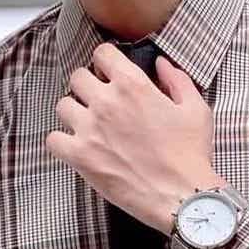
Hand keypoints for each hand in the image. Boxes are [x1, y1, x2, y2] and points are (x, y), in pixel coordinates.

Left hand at [45, 42, 222, 233]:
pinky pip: (53, 139)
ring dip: (74, 112)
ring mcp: (90, 129)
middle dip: (88, 85)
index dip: (106, 62)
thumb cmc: (190, 155)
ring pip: (62, 105)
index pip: (102, 53)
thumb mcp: (196, 109)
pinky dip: (61, 142)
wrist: (181, 195)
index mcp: (133, 85)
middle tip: (99, 101)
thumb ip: (178, 80)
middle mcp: (107, 102)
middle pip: (77, 77)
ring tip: (87, 125)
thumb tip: (161, 64)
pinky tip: (77, 146)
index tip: (109, 73)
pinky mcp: (80, 157)